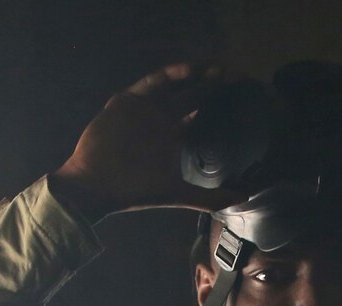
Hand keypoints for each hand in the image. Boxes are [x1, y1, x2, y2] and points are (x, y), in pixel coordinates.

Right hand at [49, 62, 245, 221]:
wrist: (97, 186)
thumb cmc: (135, 191)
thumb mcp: (178, 194)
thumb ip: (210, 198)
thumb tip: (243, 199)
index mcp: (173, 137)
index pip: (201, 114)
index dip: (220, 105)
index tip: (242, 98)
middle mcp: (161, 119)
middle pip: (192, 95)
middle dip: (214, 86)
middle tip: (237, 78)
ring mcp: (145, 108)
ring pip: (175, 84)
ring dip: (196, 75)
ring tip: (219, 70)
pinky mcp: (128, 101)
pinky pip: (152, 82)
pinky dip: (170, 74)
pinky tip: (190, 71)